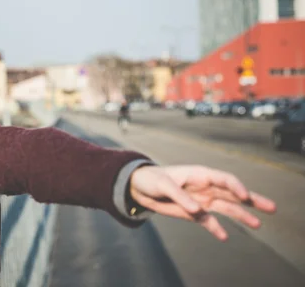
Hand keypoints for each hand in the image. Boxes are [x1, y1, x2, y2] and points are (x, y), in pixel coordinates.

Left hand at [129, 165, 275, 240]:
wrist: (140, 188)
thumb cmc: (152, 179)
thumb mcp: (164, 185)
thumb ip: (180, 196)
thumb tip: (197, 210)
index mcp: (200, 174)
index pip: (224, 179)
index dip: (236, 186)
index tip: (244, 195)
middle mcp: (205, 187)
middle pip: (233, 194)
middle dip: (252, 199)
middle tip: (271, 208)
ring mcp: (202, 200)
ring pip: (227, 208)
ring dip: (241, 215)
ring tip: (258, 224)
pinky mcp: (194, 213)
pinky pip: (209, 221)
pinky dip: (216, 228)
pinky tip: (224, 236)